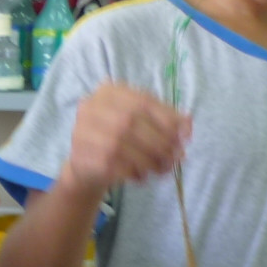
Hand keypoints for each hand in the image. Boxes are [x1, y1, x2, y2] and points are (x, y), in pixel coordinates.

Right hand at [62, 84, 190, 193]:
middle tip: (176, 158)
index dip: (168, 119)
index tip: (186, 137)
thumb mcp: (144, 121)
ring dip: (147, 160)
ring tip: (162, 168)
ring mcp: (82, 130)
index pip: (143, 101)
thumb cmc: (121, 137)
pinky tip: (142, 175)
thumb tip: (187, 125)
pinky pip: (110, 164)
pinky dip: (131, 172)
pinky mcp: (79, 155)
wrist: (88, 163)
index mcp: (109, 92)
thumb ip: (166, 119)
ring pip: (119, 145)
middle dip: (159, 142)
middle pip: (130, 122)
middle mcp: (91, 107)